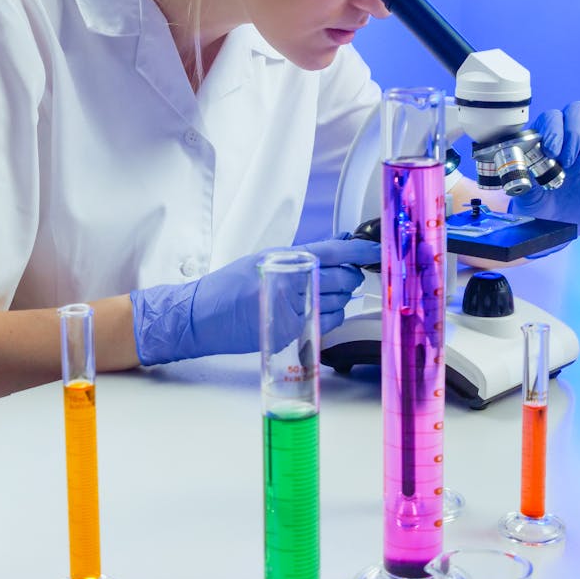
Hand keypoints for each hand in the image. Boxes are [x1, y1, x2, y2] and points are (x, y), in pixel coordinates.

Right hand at [130, 236, 381, 364]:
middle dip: (350, 278)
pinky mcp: (289, 332)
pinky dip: (329, 318)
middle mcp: (289, 281)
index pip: (333, 250)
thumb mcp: (264, 258)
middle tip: (346, 277)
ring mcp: (290, 309)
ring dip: (340, 299)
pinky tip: (316, 312)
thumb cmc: (229, 286)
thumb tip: (337, 246)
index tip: (378, 250)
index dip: (360, 250)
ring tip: (321, 295)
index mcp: (282, 258)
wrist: (201, 316)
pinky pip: (325, 324)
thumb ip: (301, 255)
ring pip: (338, 303)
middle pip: (342, 279)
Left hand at [510, 101, 579, 234]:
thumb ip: (524, 183)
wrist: (559, 226)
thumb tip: (521, 171)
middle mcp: (567, 138)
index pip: (552, 117)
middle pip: (577, 110)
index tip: (552, 151)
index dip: (554, 129)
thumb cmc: (538, 207)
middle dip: (574, 133)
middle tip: (569, 162)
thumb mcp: (526, 198)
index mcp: (544, 140)